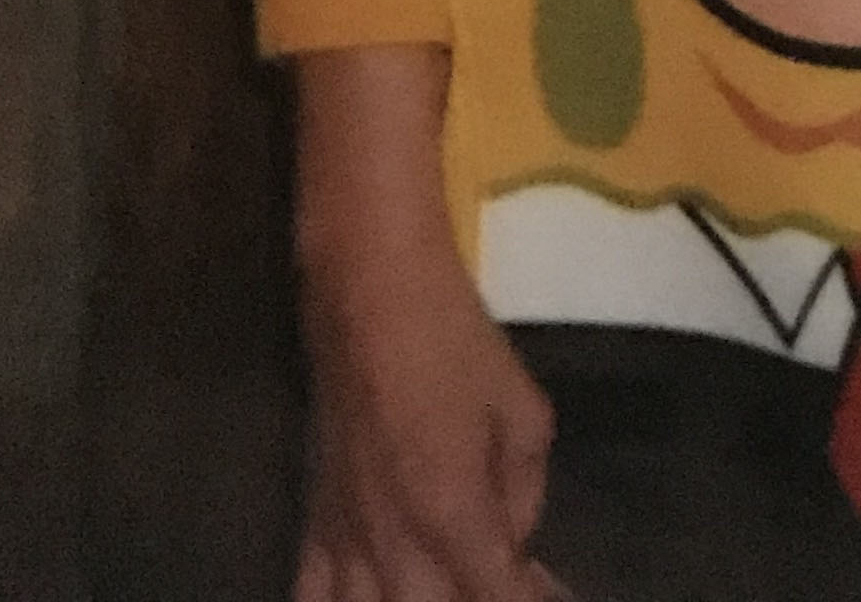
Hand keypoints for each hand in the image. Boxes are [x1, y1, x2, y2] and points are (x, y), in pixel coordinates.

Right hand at [291, 47, 568, 601]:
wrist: (371, 290)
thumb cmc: (455, 339)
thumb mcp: (523, 411)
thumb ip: (524, 493)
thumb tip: (514, 545)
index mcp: (451, 513)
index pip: (498, 595)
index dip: (530, 598)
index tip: (549, 588)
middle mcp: (392, 544)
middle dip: (478, 600)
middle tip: (511, 578)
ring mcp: (344, 539)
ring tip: (451, 582)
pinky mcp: (312, 522)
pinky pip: (311, 596)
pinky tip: (381, 593)